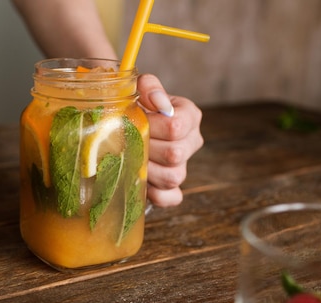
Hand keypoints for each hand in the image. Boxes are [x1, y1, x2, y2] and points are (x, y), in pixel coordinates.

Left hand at [137, 74, 203, 207]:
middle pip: (175, 154)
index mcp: (189, 116)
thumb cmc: (137, 107)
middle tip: (129, 142)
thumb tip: (154, 100)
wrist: (130, 126)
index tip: (137, 120)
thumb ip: (149, 87)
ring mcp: (183, 167)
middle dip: (147, 149)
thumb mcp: (142, 90)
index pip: (175, 127)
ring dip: (147, 170)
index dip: (152, 126)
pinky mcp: (173, 189)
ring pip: (172, 177)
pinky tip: (140, 182)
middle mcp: (191, 142)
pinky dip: (154, 194)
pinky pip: (170, 198)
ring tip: (132, 159)